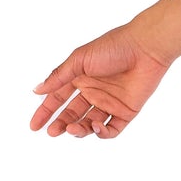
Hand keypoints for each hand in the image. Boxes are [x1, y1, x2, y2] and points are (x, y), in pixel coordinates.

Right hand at [29, 24, 169, 137]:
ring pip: (90, 124)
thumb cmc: (112, 47)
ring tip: (72, 128)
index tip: (34, 126)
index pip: (58, 98)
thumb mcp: (79, 60)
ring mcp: (109, 103)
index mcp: (79, 78)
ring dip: (79, 129)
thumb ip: (59, 77)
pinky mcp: (126, 111)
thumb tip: (36, 90)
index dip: (45, 112)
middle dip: (61, 124)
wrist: (145, 48)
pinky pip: (112, 129)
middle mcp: (93, 91)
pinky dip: (101, 132)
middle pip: (72, 114)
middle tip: (52, 132)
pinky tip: (95, 127)